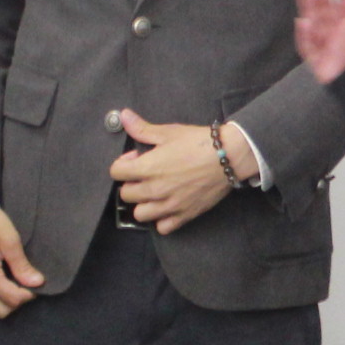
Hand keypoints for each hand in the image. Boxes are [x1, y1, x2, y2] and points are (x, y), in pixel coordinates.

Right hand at [0, 200, 42, 316]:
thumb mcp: (10, 239)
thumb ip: (22, 265)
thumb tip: (36, 283)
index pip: (12, 299)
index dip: (28, 295)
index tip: (35, 283)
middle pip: (0, 310)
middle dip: (16, 302)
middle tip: (24, 286)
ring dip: (1, 303)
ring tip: (11, 286)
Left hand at [110, 111, 243, 234]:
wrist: (228, 157)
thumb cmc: (199, 142)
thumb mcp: (168, 132)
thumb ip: (142, 128)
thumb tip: (124, 116)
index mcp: (148, 167)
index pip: (116, 172)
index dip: (124, 163)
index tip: (136, 158)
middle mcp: (155, 189)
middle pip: (126, 194)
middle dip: (132, 183)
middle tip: (146, 175)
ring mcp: (169, 204)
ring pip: (140, 214)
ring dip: (144, 204)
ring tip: (154, 193)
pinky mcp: (184, 214)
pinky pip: (163, 228)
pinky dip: (162, 220)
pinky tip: (168, 207)